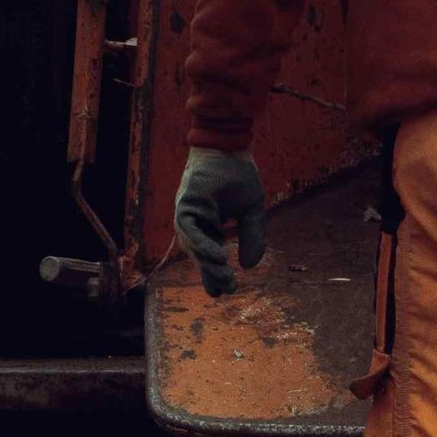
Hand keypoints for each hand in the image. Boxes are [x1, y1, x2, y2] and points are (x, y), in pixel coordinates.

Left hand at [174, 148, 267, 296]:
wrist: (231, 145)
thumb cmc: (239, 174)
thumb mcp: (252, 210)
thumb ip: (252, 236)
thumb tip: (249, 266)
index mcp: (209, 224)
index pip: (210, 254)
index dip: (215, 273)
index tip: (225, 291)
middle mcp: (196, 221)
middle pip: (199, 254)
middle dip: (212, 273)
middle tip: (227, 288)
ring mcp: (188, 212)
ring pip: (190, 245)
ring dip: (206, 262)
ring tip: (223, 275)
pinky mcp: (184, 203)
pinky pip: (187, 229)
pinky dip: (200, 244)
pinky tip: (217, 255)